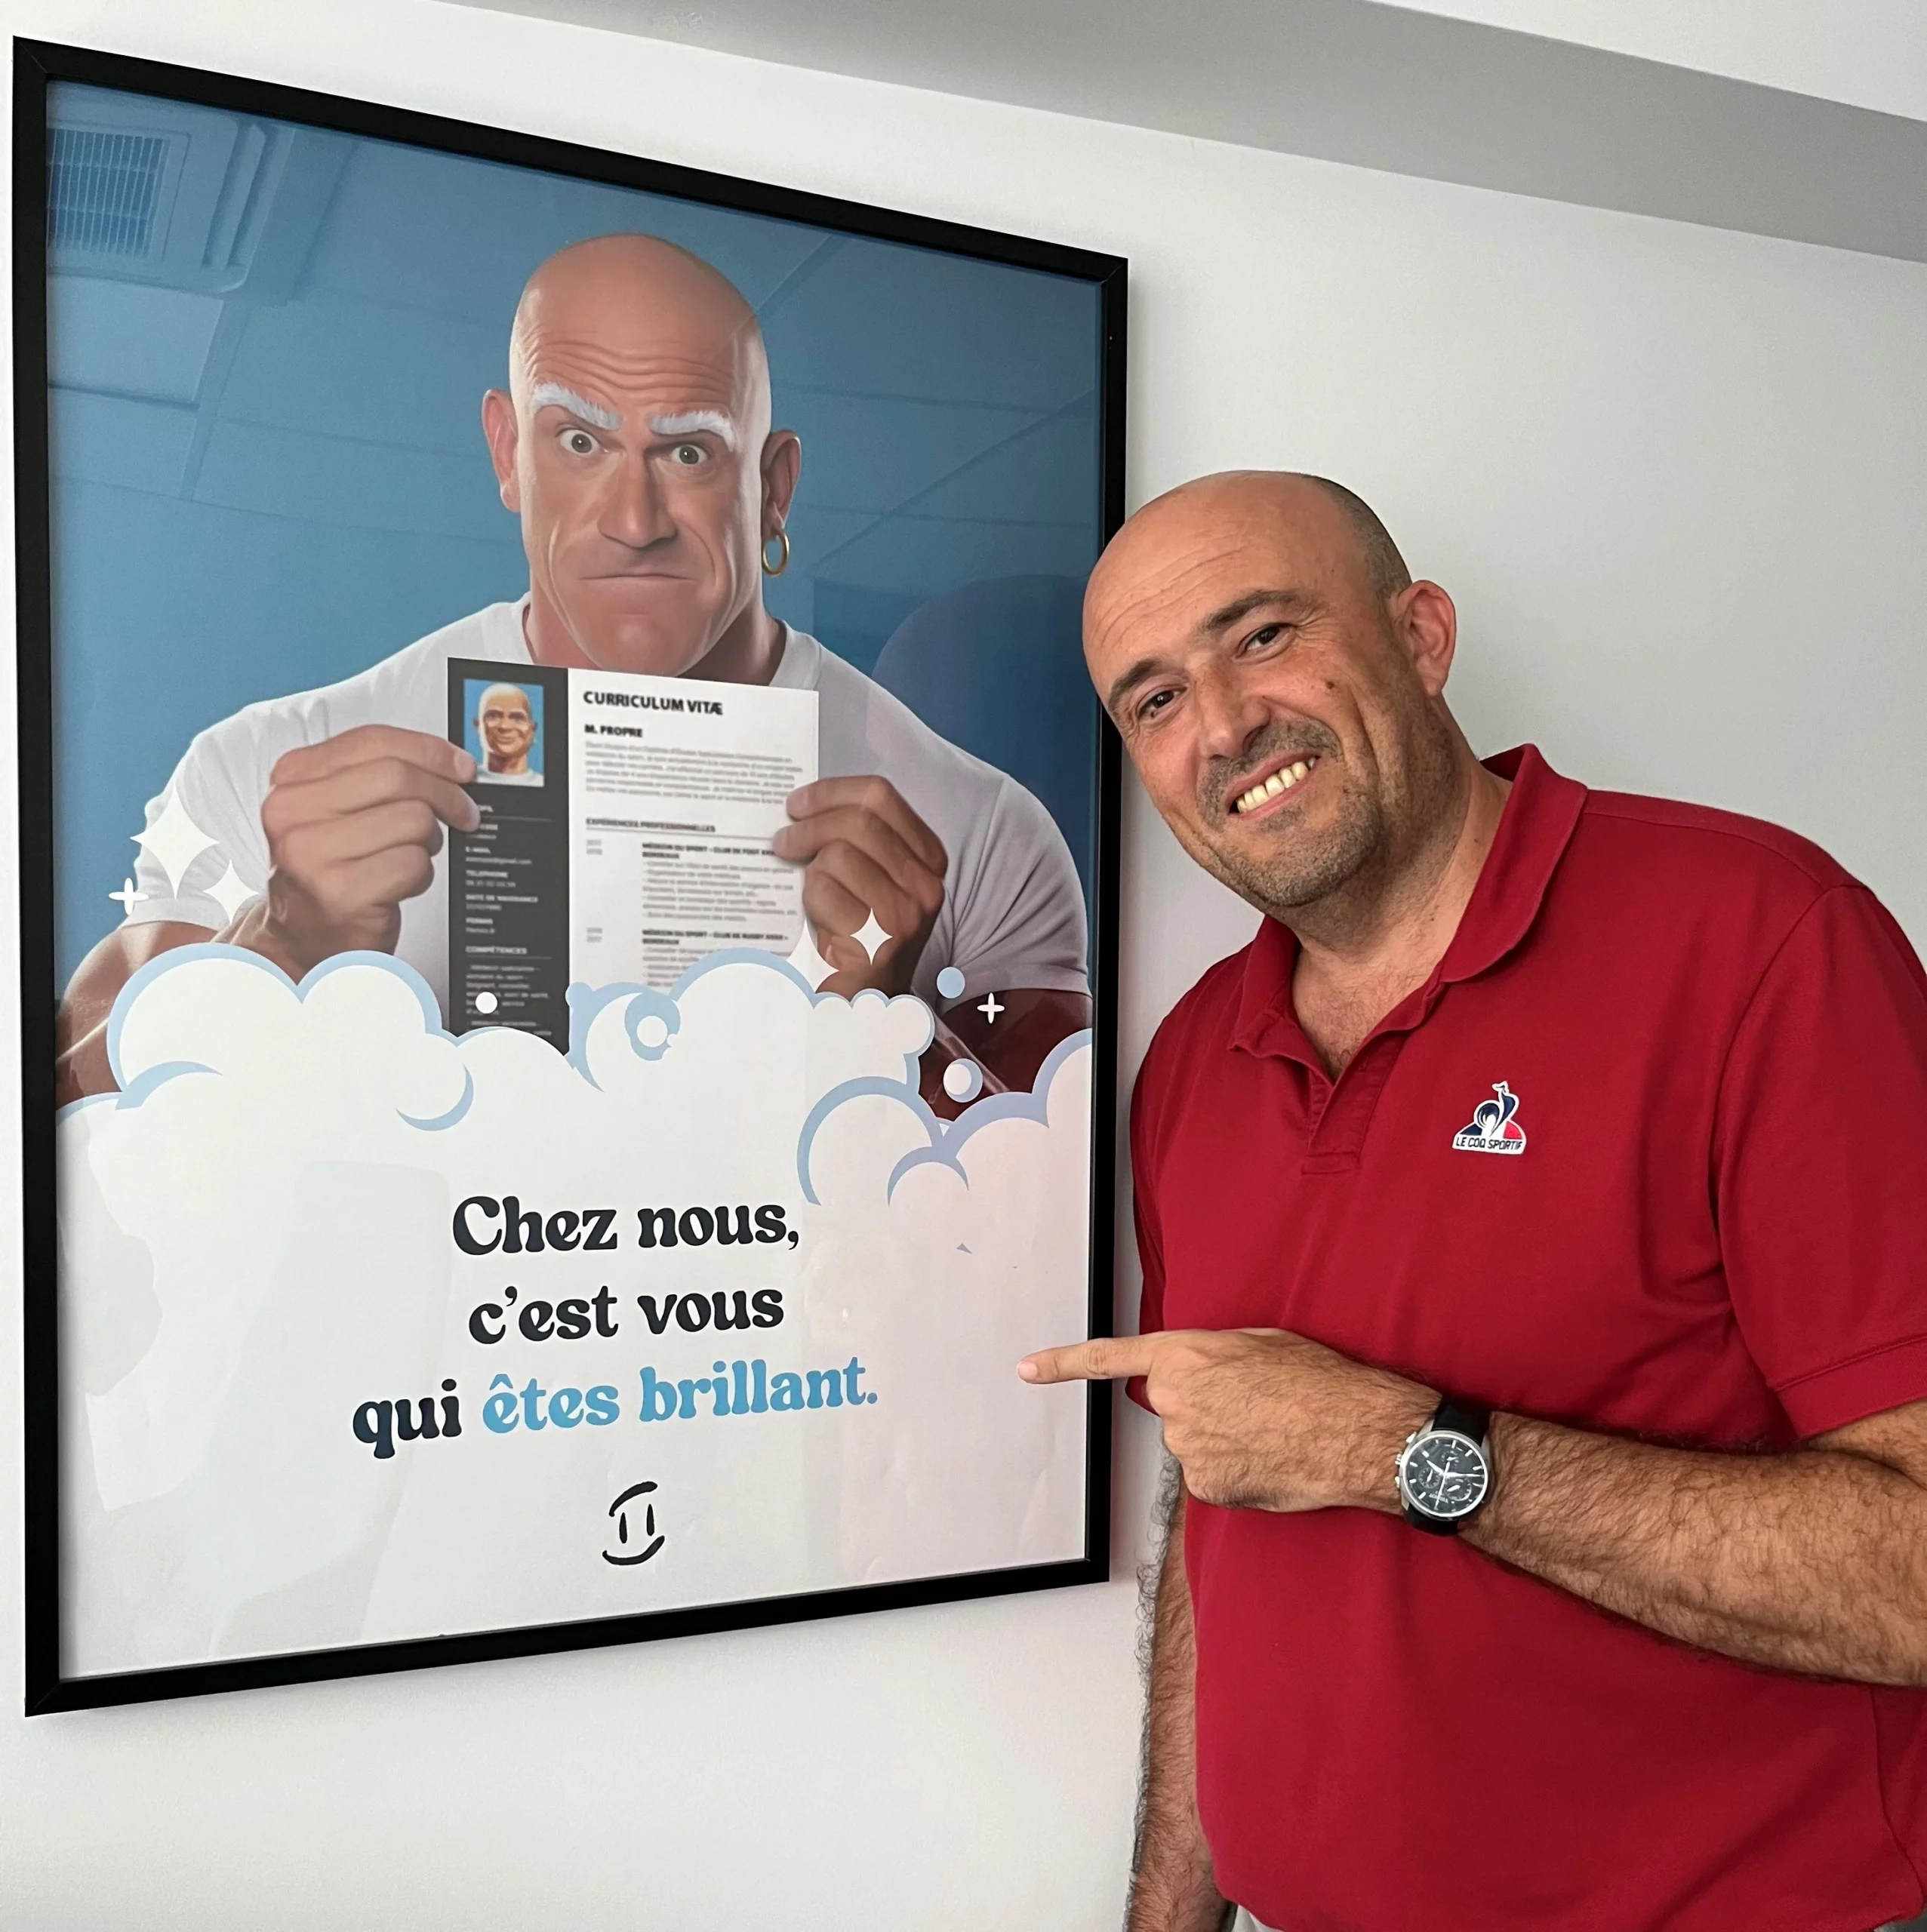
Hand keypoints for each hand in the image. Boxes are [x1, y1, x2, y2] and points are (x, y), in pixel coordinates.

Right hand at [227, 725, 479, 976]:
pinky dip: (420, 875)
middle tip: (464, 813)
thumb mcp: (335, 814)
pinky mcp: (340, 892)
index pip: (371, 742)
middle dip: (446, 794)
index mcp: (291, 781)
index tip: (461, 766)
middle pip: (397, 776)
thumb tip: (447, 762)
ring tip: (409, 857)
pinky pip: (413, 863)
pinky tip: (398, 885)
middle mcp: (292, 812)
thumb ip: (374, 779)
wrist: (301, 938)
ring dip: (427, 841)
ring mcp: (312, 853)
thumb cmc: (328, 874)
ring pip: (412, 819)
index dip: (429, 750)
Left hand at [773, 775, 945, 996]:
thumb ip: (854, 842)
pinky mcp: (880, 938)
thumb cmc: (858, 939)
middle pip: (858, 819)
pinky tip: (819, 927)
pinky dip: (811, 904)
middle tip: (783, 841)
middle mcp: (926, 883)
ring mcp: (907, 911)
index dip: (831, 792)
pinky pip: (825, 890)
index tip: (797, 805)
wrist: (865, 1007)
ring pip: (839, 853)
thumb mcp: (870, 881)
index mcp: (928, 859)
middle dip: (810, 825)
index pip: (879, 795)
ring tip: (813, 898)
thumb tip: (803, 807)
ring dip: (812, 872)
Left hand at [1020, 1328, 1433, 1513]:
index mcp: (1184, 1357)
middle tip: (1257, 1403)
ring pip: (1197, 1444)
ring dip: (1227, 1439)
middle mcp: (1175, 1403)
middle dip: (1205, 1406)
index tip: (1026, 1368)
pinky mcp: (1207, 1488)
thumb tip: (1204, 1376)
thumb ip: (1213, 1357)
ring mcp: (1188, 1450)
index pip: (1109, 1358)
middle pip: (1175, 1408)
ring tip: (1275, 1430)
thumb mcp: (1261, 1341)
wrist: (1356, 1431)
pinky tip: (1273, 1459)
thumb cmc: (1317, 1378)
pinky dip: (1239, 1471)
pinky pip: (1214, 1477)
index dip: (1063, 1363)